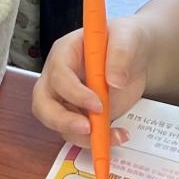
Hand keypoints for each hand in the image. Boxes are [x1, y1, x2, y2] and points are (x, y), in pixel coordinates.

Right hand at [31, 15, 151, 142]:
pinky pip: (78, 134)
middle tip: (87, 129)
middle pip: (43, 104)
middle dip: (61, 120)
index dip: (74, 93)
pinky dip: (95, 140)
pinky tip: (118, 135)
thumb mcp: (127, 37)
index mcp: (65, 53)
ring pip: (58, 124)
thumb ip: (121, 53)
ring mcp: (66, 99)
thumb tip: (114, 81)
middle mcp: (58, 78)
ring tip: (114, 136)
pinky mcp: (79, 115)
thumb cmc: (125, 40)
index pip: (58, 76)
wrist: (135, 56)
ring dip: (82, 137)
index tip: (97, 104)